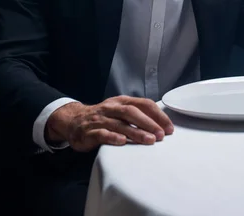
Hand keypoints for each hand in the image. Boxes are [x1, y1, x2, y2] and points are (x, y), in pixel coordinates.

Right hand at [45, 96, 173, 151]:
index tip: (169, 127)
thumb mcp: (119, 110)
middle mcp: (111, 108)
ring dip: (136, 132)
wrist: (73, 121)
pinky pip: (102, 133)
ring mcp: (100, 119)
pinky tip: (122, 142)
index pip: (143, 104)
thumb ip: (136, 114)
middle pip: (132, 112)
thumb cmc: (102, 117)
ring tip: (149, 140)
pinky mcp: (89, 131)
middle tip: (162, 134)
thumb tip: (160, 124)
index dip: (157, 115)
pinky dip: (112, 137)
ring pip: (120, 123)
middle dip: (149, 123)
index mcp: (121, 101)